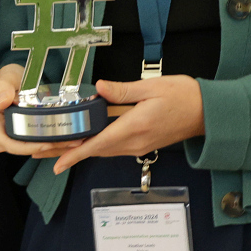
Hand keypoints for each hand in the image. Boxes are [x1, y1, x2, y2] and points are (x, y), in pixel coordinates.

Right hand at [0, 64, 78, 158]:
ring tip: (73, 142)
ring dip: (52, 148)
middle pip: (22, 149)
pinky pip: (34, 145)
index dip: (28, 147)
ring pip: (30, 150)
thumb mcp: (5, 79)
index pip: (8, 143)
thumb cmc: (7, 80)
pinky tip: (67, 140)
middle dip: (45, 149)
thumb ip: (2, 88)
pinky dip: (50, 143)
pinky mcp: (20, 138)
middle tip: (68, 143)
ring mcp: (9, 138)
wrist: (12, 82)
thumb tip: (2, 101)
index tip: (47, 144)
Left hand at [50, 76, 205, 173]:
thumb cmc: (183, 96)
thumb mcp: (152, 86)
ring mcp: (139, 146)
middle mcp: (135, 142)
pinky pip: (113, 148)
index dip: (75, 155)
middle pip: (95, 151)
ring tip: (56, 149)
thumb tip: (98, 88)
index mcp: (135, 127)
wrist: (207, 113)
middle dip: (68, 153)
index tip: (56, 163)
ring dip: (80, 152)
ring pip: (103, 151)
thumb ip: (122, 90)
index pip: (98, 144)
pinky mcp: (142, 144)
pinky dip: (95, 147)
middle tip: (42, 152)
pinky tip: (84, 141)